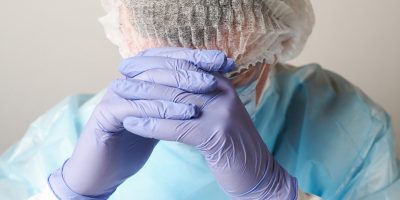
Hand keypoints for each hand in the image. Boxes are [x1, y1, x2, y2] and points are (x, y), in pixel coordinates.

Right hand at [48, 48, 230, 197]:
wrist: (104, 170)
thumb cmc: (134, 143)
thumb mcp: (161, 118)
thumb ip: (175, 102)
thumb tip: (207, 86)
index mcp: (139, 78)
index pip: (169, 59)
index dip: (196, 57)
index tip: (224, 61)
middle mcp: (126, 81)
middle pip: (161, 65)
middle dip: (191, 69)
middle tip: (216, 75)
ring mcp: (114, 94)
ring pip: (151, 83)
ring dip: (181, 87)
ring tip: (207, 90)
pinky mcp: (106, 113)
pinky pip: (137, 107)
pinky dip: (162, 109)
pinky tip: (186, 113)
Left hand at [113, 48, 297, 198]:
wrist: (258, 174)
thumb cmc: (231, 146)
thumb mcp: (216, 114)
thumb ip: (198, 97)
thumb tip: (166, 86)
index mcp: (222, 84)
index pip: (185, 64)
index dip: (157, 61)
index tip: (132, 62)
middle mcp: (224, 93)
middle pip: (178, 78)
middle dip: (145, 76)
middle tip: (121, 75)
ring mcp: (222, 112)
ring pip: (174, 99)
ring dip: (142, 99)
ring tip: (118, 96)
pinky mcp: (217, 135)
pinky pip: (177, 126)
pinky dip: (151, 125)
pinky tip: (132, 124)